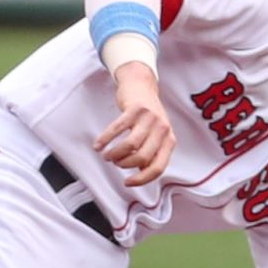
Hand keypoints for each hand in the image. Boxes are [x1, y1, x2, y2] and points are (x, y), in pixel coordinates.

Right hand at [93, 63, 176, 186]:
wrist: (141, 85)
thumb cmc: (147, 116)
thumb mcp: (156, 136)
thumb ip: (151, 154)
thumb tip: (140, 173)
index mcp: (169, 140)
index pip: (157, 168)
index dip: (141, 179)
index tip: (127, 182)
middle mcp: (162, 129)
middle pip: (142, 158)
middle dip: (125, 165)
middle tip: (116, 163)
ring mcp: (149, 118)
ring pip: (130, 146)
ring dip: (115, 155)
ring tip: (108, 156)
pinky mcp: (135, 108)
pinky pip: (117, 129)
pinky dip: (105, 140)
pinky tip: (98, 146)